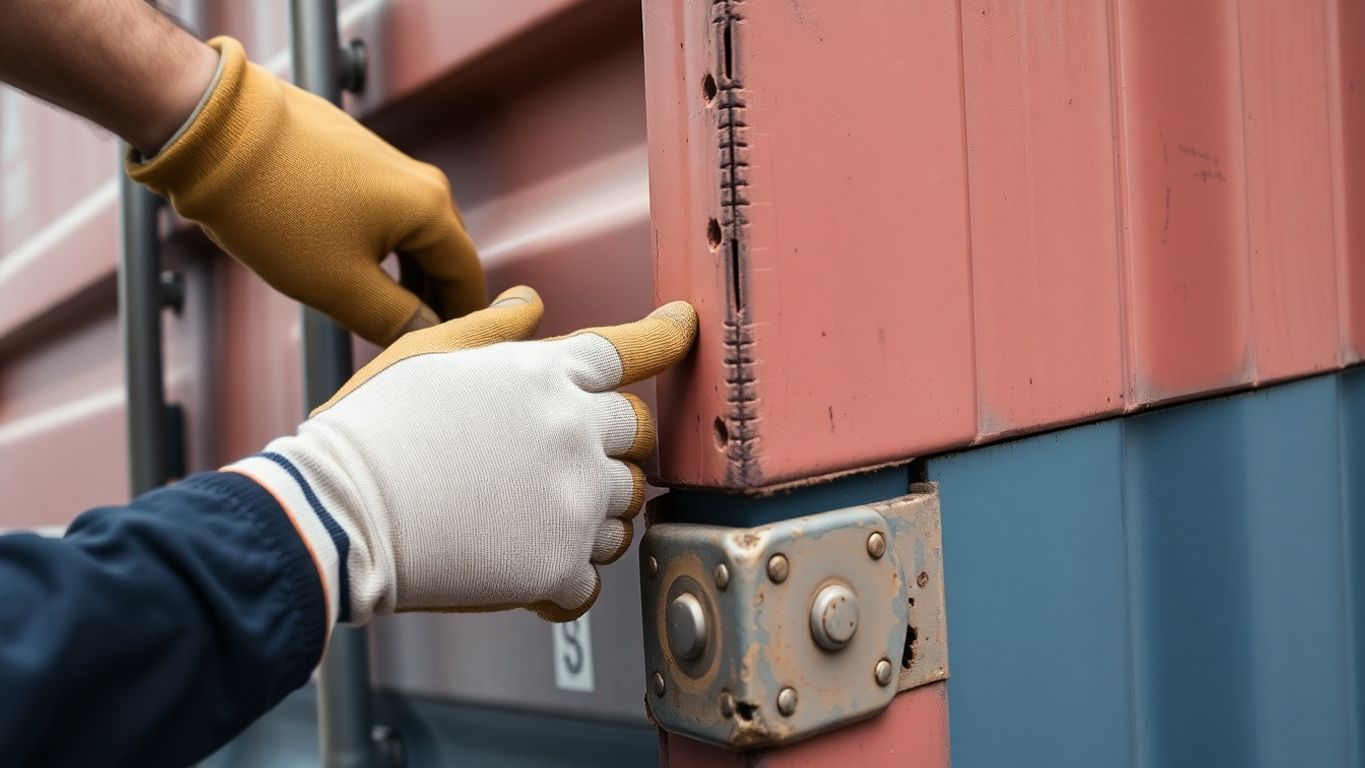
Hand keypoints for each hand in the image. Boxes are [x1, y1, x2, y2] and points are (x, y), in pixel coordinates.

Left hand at [127, 37, 482, 344]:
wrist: (214, 131)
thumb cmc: (277, 212)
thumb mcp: (340, 285)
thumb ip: (397, 320)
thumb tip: (429, 338)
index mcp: (431, 210)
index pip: (467, 278)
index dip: (464, 322)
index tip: (449, 356)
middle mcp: (421, 182)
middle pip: (444, 256)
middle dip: (435, 301)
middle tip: (412, 346)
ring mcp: (388, 165)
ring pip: (413, 236)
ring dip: (405, 278)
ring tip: (382, 316)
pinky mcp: (356, 157)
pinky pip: (385, 215)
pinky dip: (381, 250)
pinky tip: (352, 272)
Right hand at [226, 287, 697, 624]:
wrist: (335, 514)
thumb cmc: (371, 433)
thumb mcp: (424, 354)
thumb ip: (491, 327)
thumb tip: (529, 302)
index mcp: (544, 374)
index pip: (626, 349)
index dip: (662, 338)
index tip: (683, 331)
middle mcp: (573, 431)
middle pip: (639, 433)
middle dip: (615, 441)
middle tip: (567, 458)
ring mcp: (573, 501)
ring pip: (625, 508)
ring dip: (592, 510)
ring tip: (526, 515)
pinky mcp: (558, 566)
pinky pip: (593, 578)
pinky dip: (565, 579)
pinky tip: (526, 568)